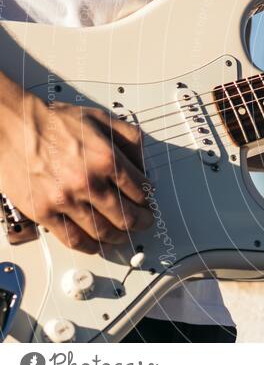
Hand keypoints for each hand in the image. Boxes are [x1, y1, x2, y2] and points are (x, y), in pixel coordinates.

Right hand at [0, 84, 153, 253]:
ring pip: (103, 231)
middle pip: (126, 216)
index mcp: (107, 159)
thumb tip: (144, 165)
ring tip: (123, 235)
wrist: (12, 125)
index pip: (140, 190)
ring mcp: (66, 200)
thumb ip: (129, 139)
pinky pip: (73, 238)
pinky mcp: (44, 212)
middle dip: (140, 222)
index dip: (148, 199)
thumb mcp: (102, 119)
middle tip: (144, 222)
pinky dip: (89, 246)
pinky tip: (96, 244)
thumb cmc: (52, 121)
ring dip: (119, 237)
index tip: (148, 202)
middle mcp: (88, 182)